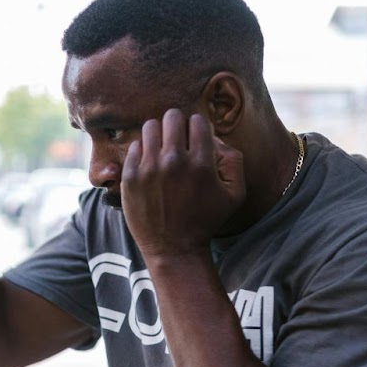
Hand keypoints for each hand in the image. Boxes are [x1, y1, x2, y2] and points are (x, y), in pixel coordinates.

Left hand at [121, 109, 245, 259]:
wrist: (174, 249)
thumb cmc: (206, 220)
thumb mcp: (235, 194)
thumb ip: (233, 160)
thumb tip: (214, 137)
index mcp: (201, 162)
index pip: (197, 120)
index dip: (199, 129)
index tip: (197, 142)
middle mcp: (174, 160)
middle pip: (172, 116)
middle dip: (178, 126)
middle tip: (179, 141)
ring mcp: (149, 168)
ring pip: (150, 126)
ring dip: (159, 135)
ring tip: (163, 150)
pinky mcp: (130, 176)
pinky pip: (135, 145)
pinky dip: (144, 151)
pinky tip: (151, 165)